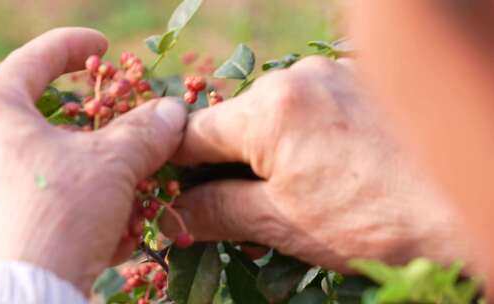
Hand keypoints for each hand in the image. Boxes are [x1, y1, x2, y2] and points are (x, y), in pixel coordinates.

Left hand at [0, 28, 186, 293]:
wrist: (23, 301)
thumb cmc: (56, 215)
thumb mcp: (111, 164)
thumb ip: (144, 131)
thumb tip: (173, 111)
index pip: (34, 60)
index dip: (74, 46)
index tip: (104, 44)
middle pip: (54, 124)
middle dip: (104, 136)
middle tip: (133, 137)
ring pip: (59, 171)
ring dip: (104, 182)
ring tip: (138, 199)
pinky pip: (51, 205)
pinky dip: (88, 213)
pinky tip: (117, 234)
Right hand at [161, 57, 464, 270]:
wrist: (473, 200)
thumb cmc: (378, 219)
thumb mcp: (284, 222)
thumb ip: (221, 211)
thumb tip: (177, 214)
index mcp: (270, 108)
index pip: (193, 133)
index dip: (175, 167)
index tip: (172, 193)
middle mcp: (298, 76)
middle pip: (235, 122)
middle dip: (226, 164)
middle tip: (231, 209)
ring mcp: (334, 75)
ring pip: (274, 116)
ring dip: (265, 153)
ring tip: (284, 197)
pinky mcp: (361, 85)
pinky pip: (311, 109)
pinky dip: (301, 139)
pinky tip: (322, 173)